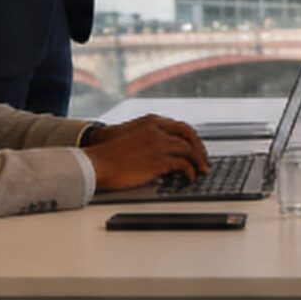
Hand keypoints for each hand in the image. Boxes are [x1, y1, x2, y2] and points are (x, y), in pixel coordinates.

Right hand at [82, 115, 210, 190]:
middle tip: (204, 160)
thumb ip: (146, 135)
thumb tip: (160, 146)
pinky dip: (190, 171)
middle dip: (200, 148)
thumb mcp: (129, 134)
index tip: (196, 148)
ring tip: (202, 171)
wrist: (96, 163)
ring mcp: (159, 145)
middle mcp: (157, 130)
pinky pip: (183, 165)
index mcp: (151, 122)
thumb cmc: (107, 153)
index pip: (181, 126)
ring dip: (199, 161)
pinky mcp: (158, 162)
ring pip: (189, 150)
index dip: (192, 139)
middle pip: (189, 135)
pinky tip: (190, 177)